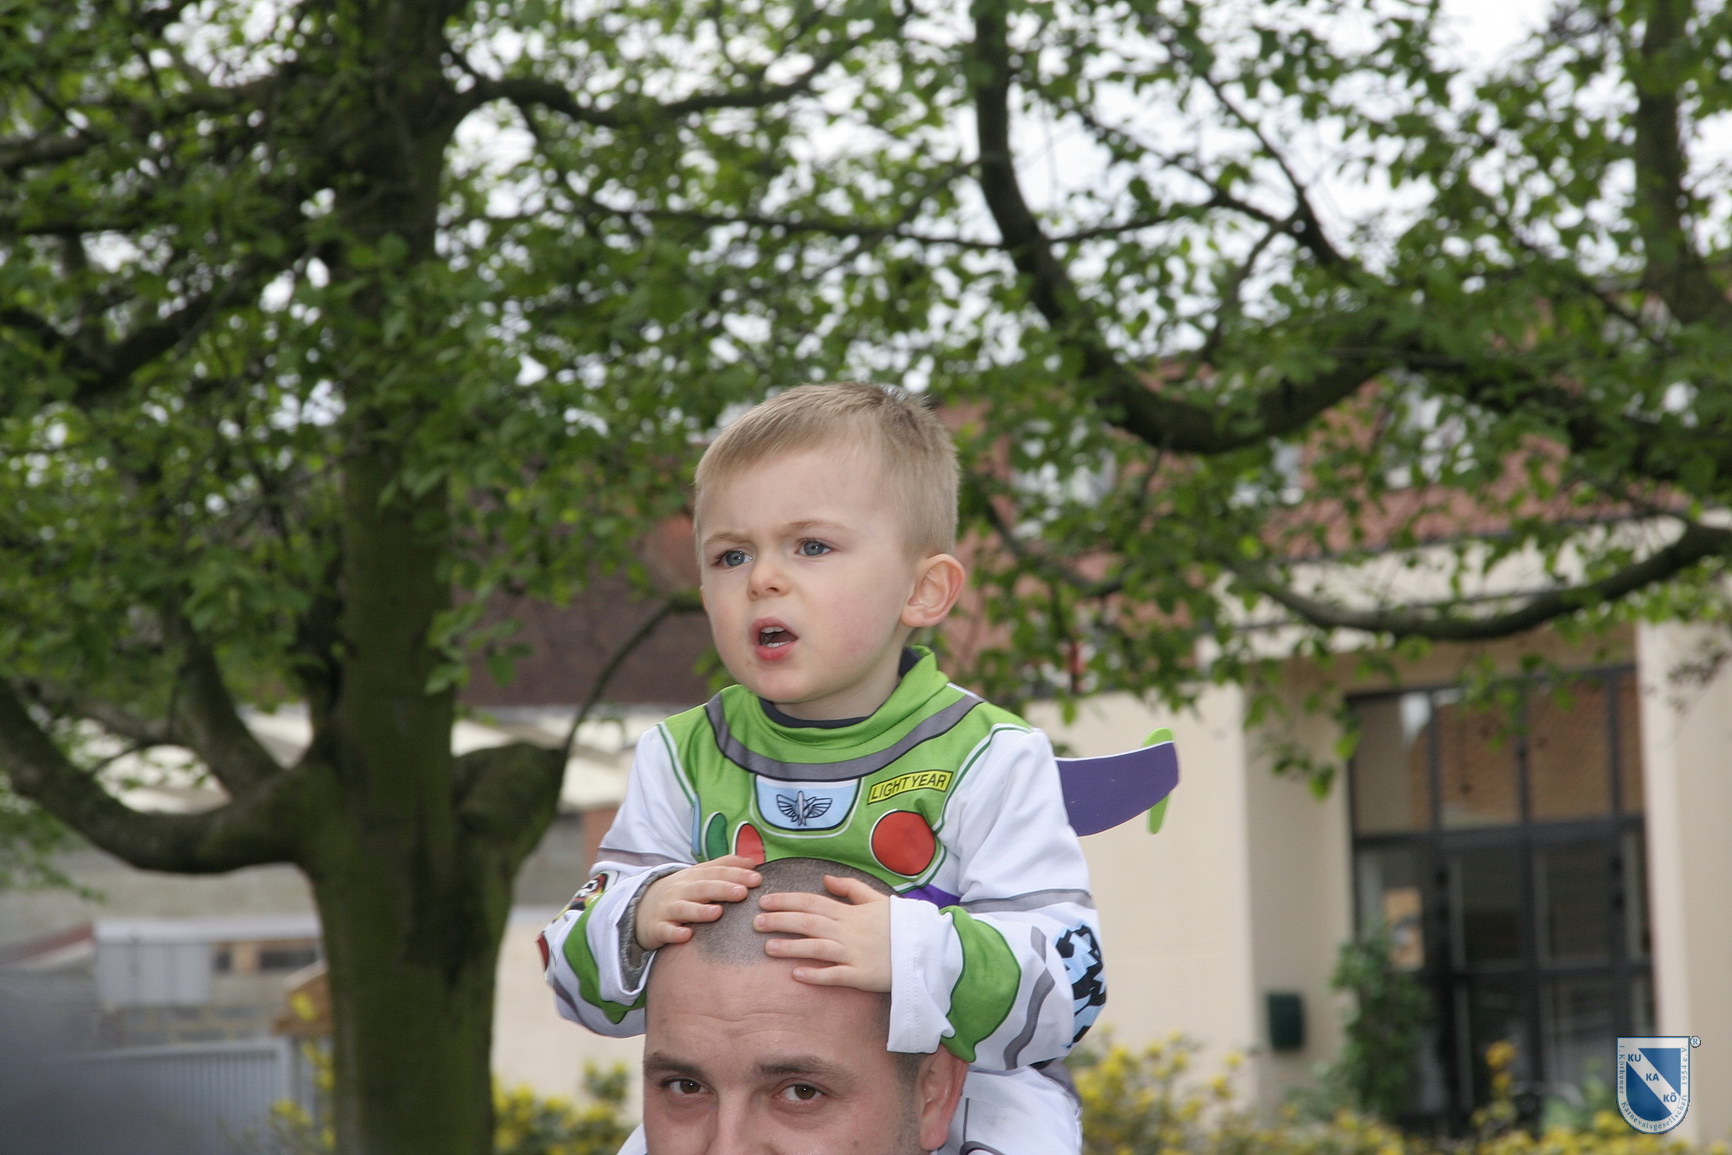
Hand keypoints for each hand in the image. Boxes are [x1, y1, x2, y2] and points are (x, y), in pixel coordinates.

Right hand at [635, 856, 761, 951]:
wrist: (641, 907)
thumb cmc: (681, 892)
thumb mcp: (699, 875)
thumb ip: (725, 866)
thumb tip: (753, 861)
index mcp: (693, 876)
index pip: (716, 872)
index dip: (736, 874)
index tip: (757, 879)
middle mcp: (681, 890)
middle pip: (702, 888)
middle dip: (722, 889)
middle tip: (743, 893)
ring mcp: (667, 909)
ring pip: (683, 908)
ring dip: (699, 910)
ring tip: (717, 912)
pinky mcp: (657, 928)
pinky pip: (666, 931)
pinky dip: (675, 933)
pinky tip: (687, 935)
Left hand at [753, 874, 891, 991]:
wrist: (925, 949)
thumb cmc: (899, 924)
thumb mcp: (877, 899)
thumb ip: (850, 888)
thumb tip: (825, 878)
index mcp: (850, 913)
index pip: (812, 902)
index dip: (786, 901)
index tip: (765, 901)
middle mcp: (848, 931)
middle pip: (808, 923)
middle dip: (780, 921)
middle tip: (755, 922)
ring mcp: (854, 954)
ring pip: (816, 948)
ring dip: (790, 948)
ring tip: (767, 948)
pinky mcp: (861, 976)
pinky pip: (835, 975)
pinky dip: (816, 975)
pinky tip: (796, 975)